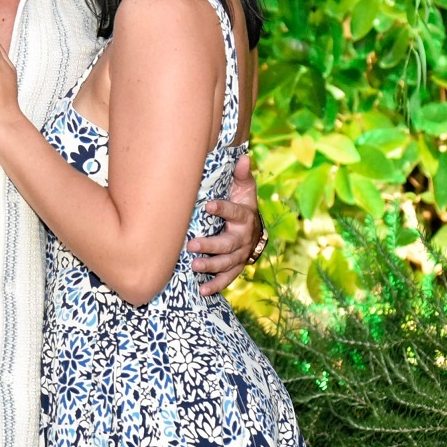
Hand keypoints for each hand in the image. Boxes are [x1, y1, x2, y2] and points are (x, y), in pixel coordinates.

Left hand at [188, 153, 260, 295]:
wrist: (255, 232)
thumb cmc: (243, 205)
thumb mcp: (245, 190)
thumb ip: (242, 175)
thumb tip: (243, 156)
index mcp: (245, 217)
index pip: (235, 213)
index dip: (222, 209)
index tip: (207, 205)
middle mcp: (244, 238)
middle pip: (228, 244)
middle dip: (211, 245)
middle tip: (192, 245)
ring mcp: (240, 255)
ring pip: (227, 263)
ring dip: (211, 266)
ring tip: (194, 266)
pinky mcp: (235, 267)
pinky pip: (227, 279)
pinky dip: (216, 285)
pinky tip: (202, 290)